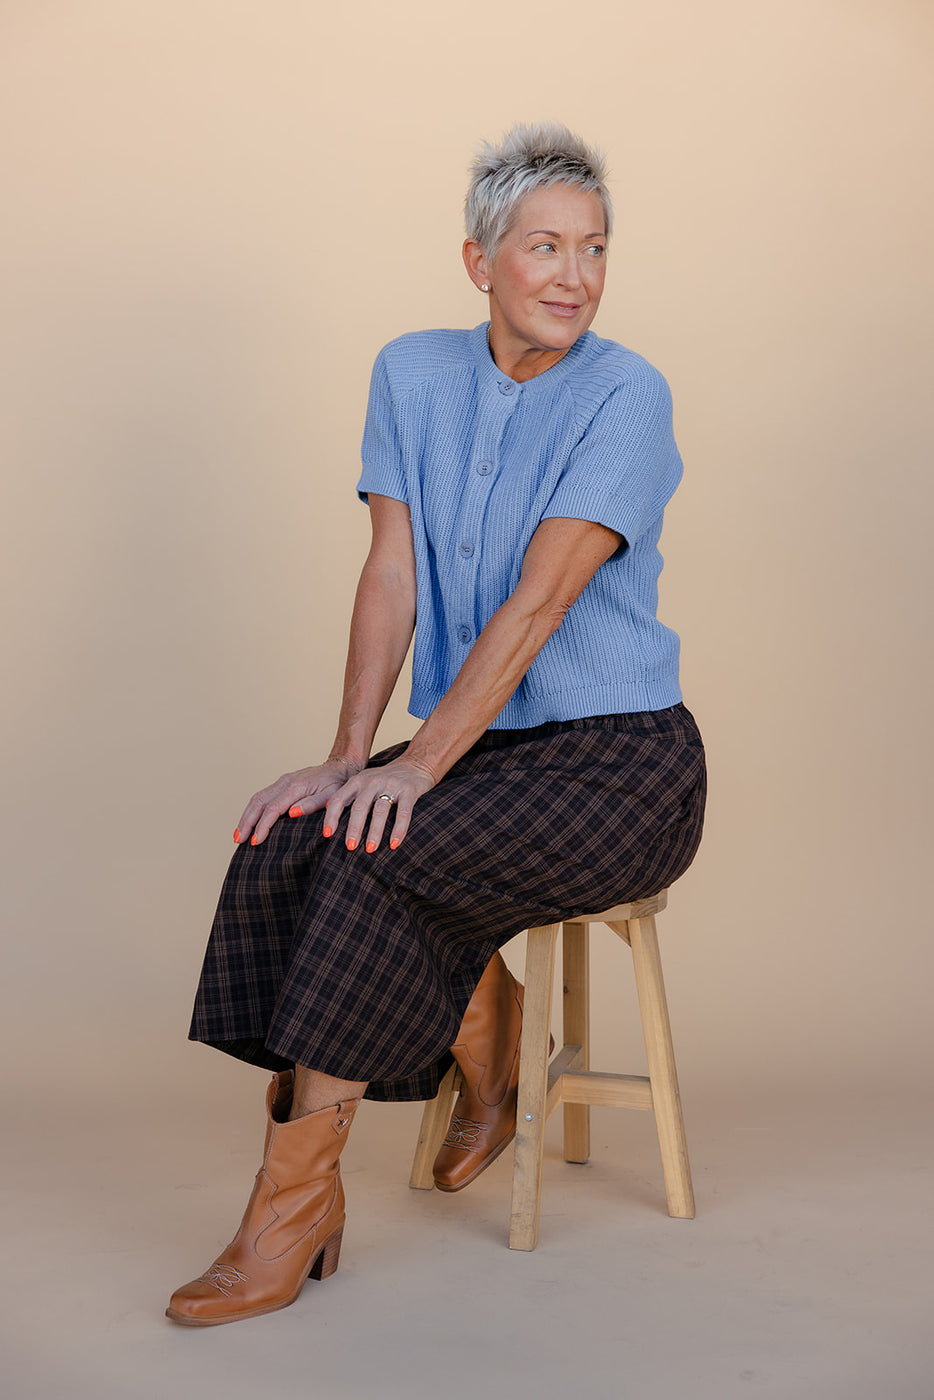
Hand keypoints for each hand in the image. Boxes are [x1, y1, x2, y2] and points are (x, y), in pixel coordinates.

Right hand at [235, 759, 360, 845]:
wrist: (341, 767)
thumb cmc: (339, 785)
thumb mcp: (332, 796)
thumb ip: (312, 805)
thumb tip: (291, 814)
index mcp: (296, 787)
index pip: (273, 809)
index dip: (262, 826)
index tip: (255, 842)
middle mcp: (285, 782)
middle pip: (258, 802)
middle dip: (246, 822)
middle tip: (238, 841)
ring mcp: (282, 781)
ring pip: (256, 798)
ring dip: (246, 816)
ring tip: (238, 835)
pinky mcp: (282, 783)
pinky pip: (262, 796)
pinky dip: (252, 810)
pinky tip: (249, 822)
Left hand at [322, 756, 436, 852]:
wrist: (415, 764)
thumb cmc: (385, 780)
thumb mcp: (364, 782)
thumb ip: (348, 795)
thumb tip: (326, 812)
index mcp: (357, 781)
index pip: (339, 799)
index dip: (331, 817)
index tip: (327, 835)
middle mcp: (372, 781)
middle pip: (359, 806)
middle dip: (354, 828)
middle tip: (350, 847)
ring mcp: (391, 785)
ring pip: (380, 810)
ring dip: (374, 832)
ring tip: (370, 849)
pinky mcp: (409, 791)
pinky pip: (403, 813)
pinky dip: (398, 830)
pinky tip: (394, 844)